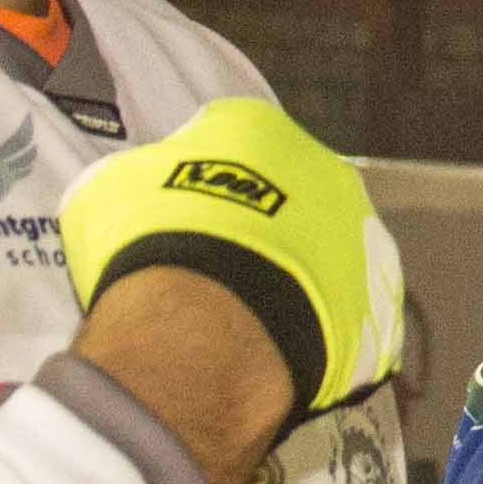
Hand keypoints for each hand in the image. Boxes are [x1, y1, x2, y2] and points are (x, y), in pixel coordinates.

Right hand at [60, 95, 399, 459]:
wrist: (207, 326)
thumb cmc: (152, 245)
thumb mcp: (104, 195)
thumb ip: (135, 180)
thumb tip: (138, 191)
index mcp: (257, 127)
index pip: (233, 144)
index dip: (204, 187)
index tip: (185, 223)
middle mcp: (325, 170)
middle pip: (293, 198)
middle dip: (264, 233)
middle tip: (221, 278)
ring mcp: (362, 239)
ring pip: (329, 258)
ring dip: (299, 283)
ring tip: (251, 325)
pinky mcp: (379, 307)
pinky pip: (350, 319)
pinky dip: (323, 337)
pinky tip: (282, 356)